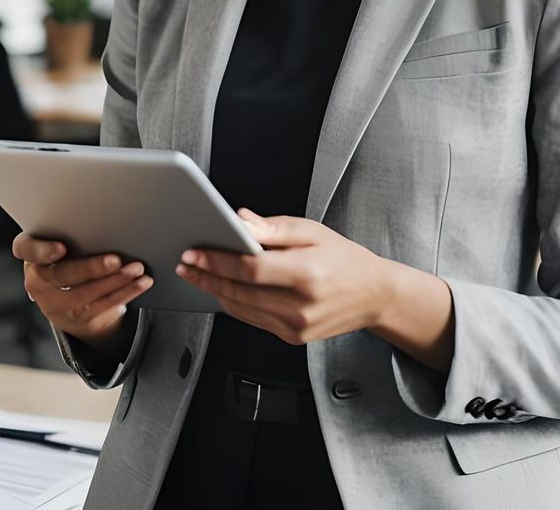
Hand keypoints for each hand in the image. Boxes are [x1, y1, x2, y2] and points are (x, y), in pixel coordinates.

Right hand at [12, 232, 153, 355]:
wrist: (65, 298)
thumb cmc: (67, 257)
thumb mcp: (59, 242)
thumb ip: (71, 232)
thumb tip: (104, 216)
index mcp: (31, 256)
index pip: (25, 249)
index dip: (42, 250)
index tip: (61, 248)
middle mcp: (38, 281)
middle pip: (61, 275)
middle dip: (90, 268)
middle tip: (115, 259)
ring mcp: (55, 303)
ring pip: (85, 295)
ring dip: (115, 281)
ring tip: (136, 268)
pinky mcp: (76, 317)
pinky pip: (102, 306)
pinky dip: (125, 293)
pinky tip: (140, 283)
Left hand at [175, 211, 401, 345]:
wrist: (374, 296)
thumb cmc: (344, 259)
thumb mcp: (313, 231)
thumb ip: (273, 228)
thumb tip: (239, 221)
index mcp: (307, 273)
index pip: (251, 269)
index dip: (217, 261)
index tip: (193, 253)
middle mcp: (301, 305)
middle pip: (240, 292)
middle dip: (206, 277)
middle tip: (185, 263)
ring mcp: (296, 327)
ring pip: (241, 309)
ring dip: (215, 291)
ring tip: (197, 274)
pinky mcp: (293, 338)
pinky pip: (252, 319)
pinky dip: (234, 303)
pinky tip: (223, 288)